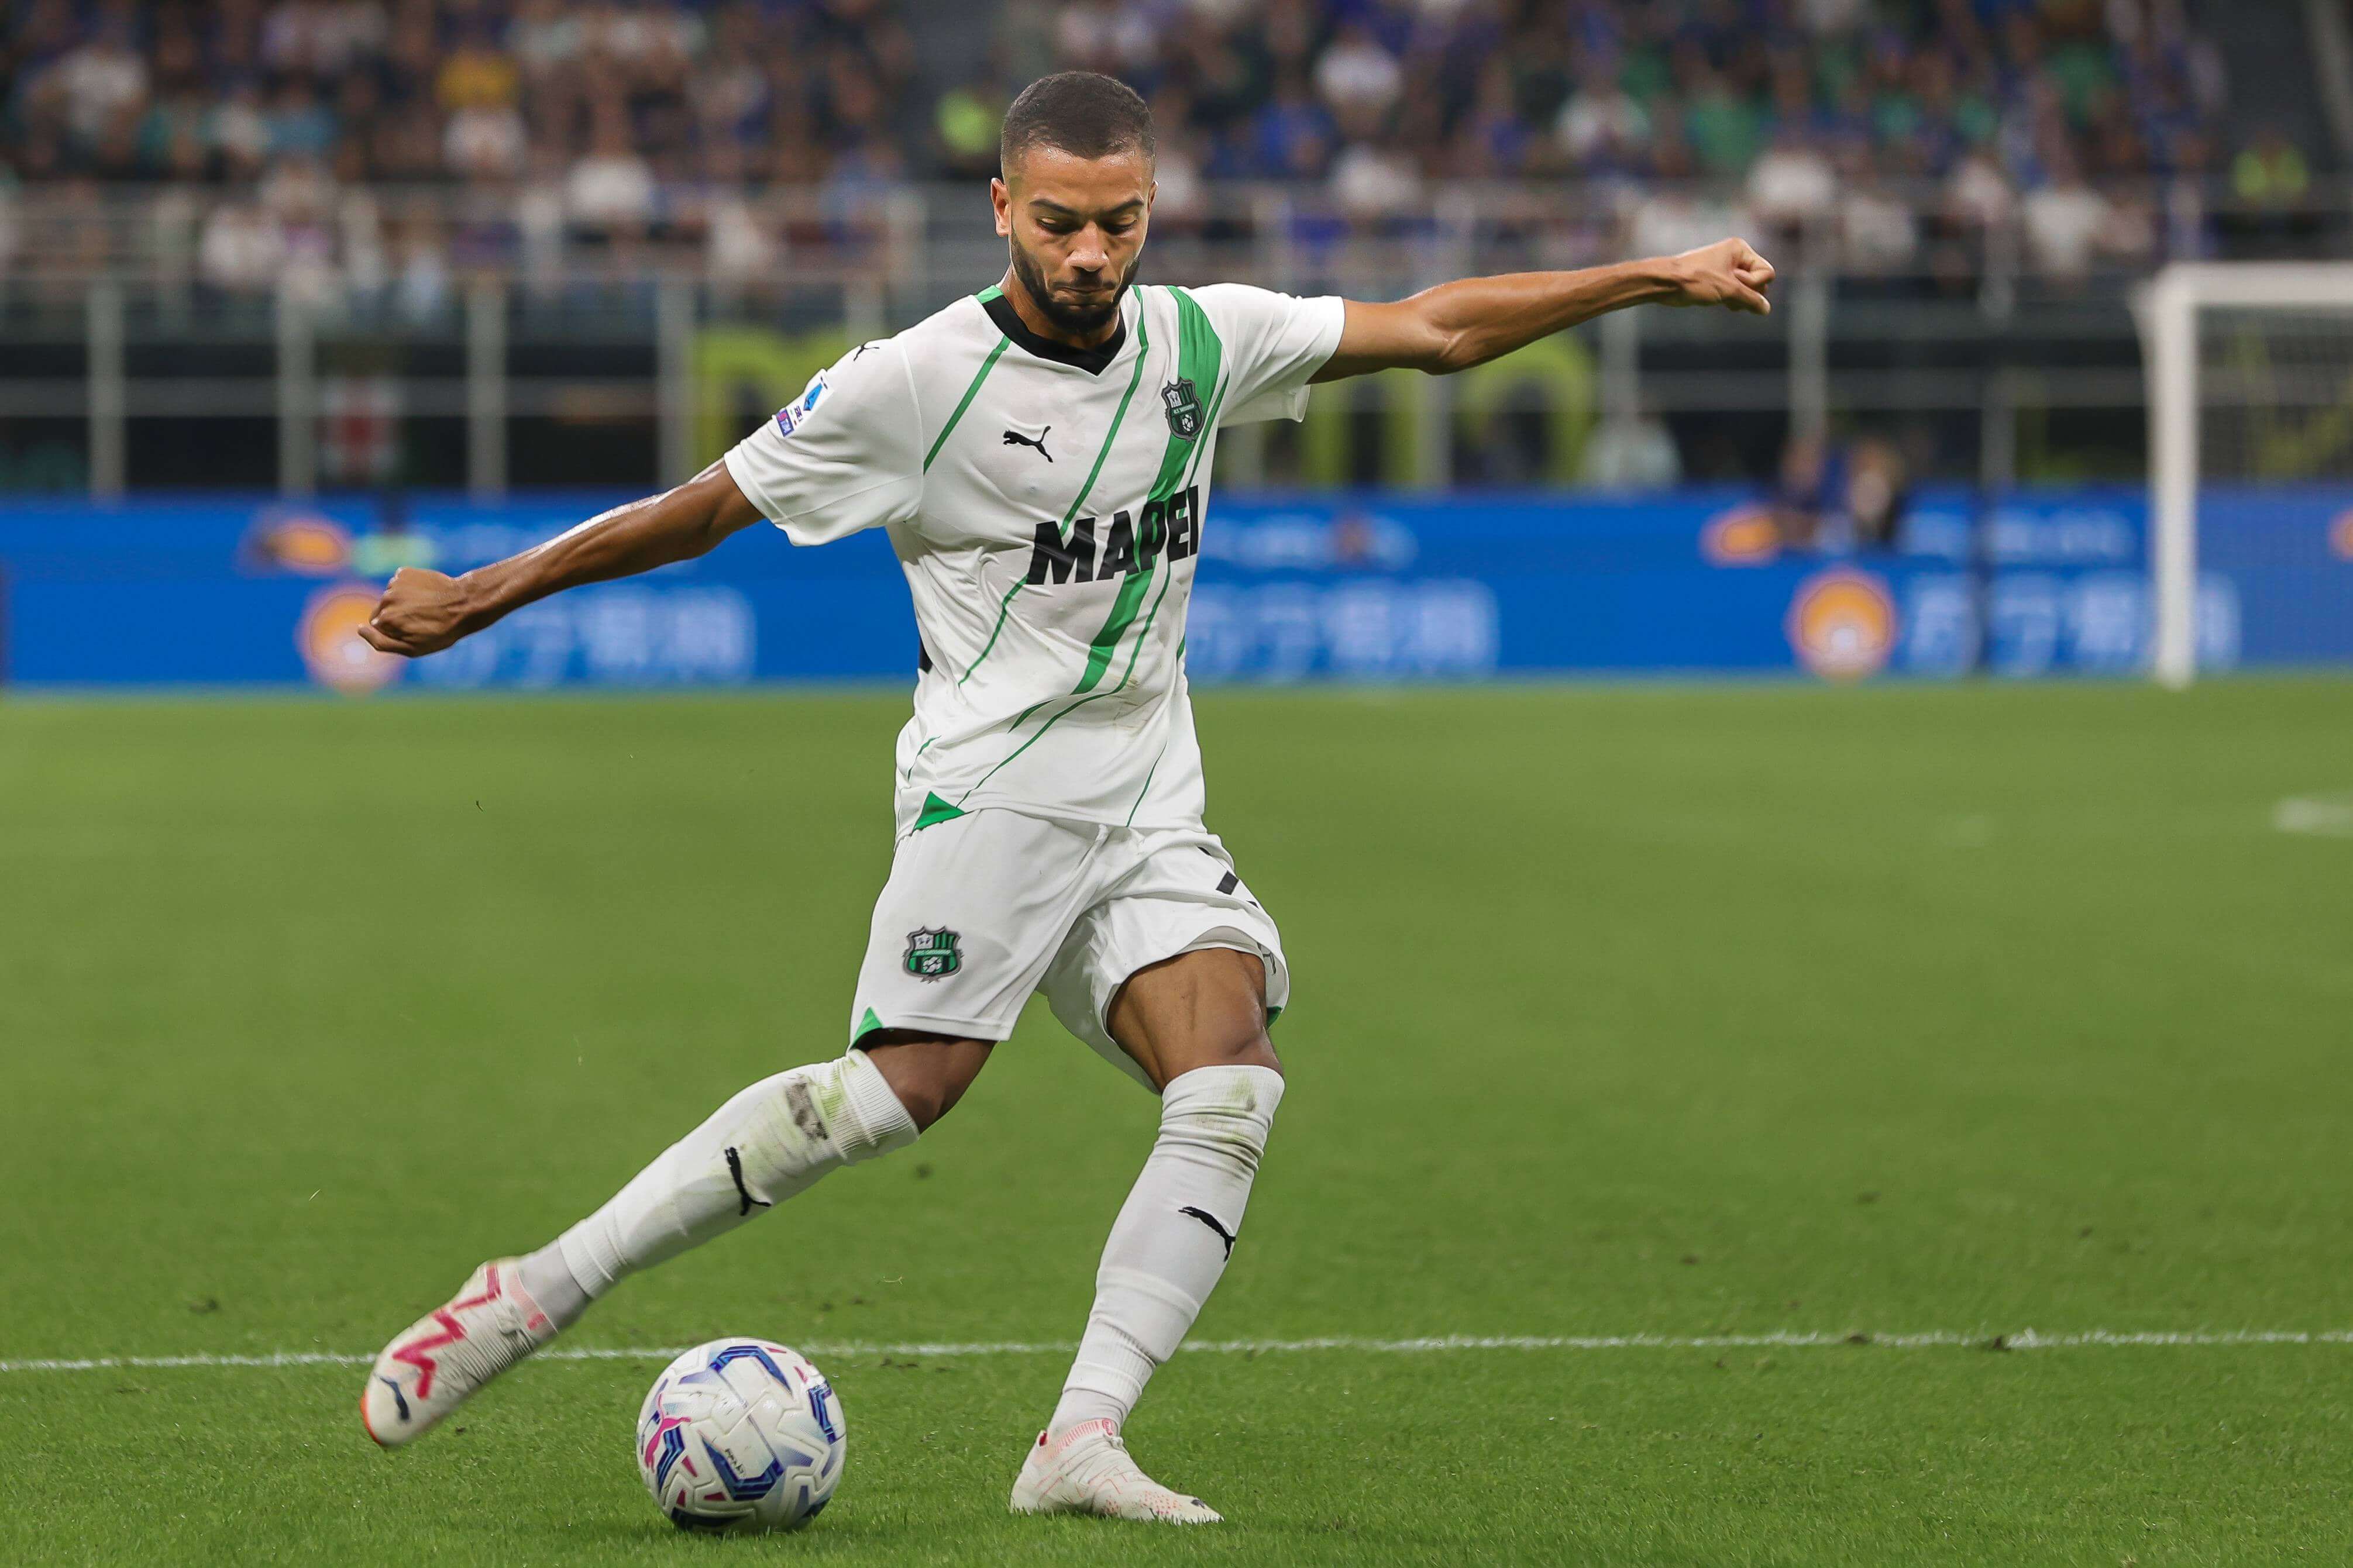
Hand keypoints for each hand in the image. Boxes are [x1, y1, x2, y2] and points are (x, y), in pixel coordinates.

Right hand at [357, 567, 474, 656]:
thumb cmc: (441, 631)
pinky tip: (425, 594)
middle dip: (395, 616)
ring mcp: (395, 584)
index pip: (376, 627)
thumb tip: (359, 629)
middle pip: (381, 610)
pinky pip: (399, 583)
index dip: (394, 631)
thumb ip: (381, 642)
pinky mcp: (404, 572)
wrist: (465, 604)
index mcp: (384, 620)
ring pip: (390, 596)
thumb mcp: (412, 648)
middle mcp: (386, 599)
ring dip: (403, 601)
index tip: (413, 631)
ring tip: (425, 607)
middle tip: (420, 619)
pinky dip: (408, 588)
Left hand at [1663, 238, 1775, 315]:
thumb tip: (1766, 309)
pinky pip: (1735, 294)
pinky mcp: (1718, 281)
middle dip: (1747, 293)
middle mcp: (1735, 256)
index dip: (1755, 284)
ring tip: (1723, 301)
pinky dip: (1732, 301)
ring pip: (1747, 290)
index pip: (1767, 272)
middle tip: (1727, 293)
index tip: (1734, 283)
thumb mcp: (1728, 290)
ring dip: (1739, 299)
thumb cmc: (1695, 280)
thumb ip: (1751, 299)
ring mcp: (1727, 269)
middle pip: (1759, 281)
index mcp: (1740, 249)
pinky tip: (1723, 305)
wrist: (1666, 282)